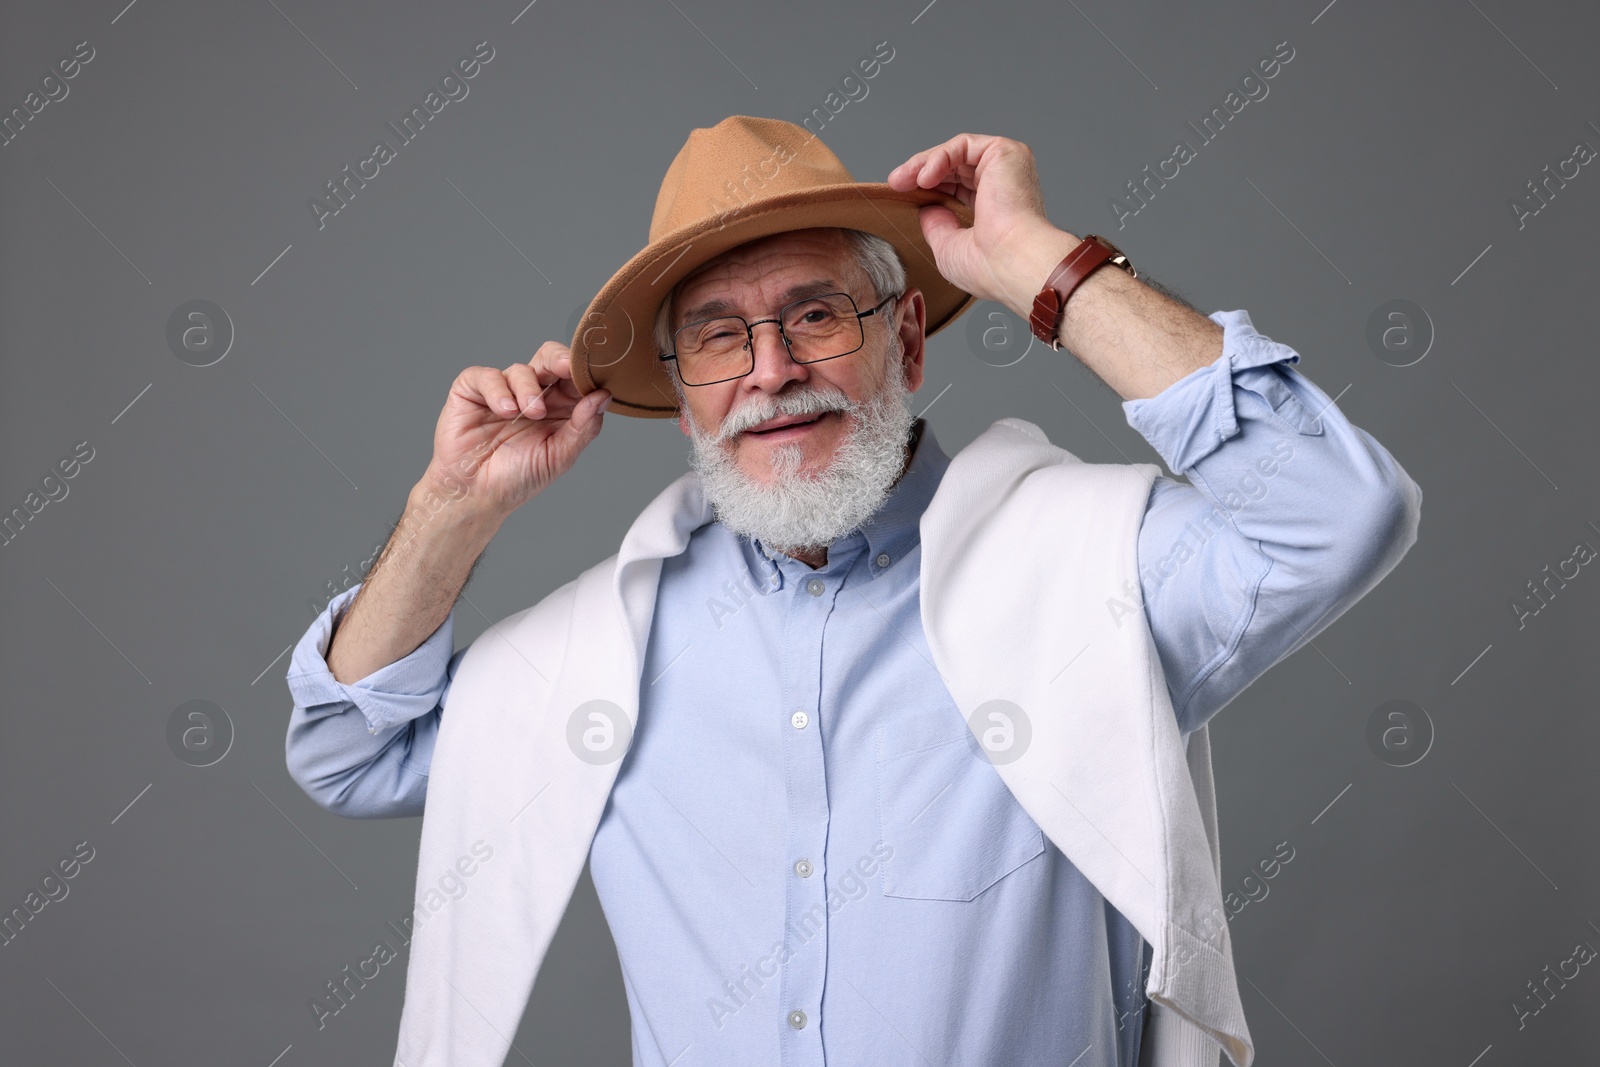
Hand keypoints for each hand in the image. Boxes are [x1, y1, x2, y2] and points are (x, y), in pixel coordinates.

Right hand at [419, 342, 610, 519]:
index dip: (584, 372)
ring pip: (521, 368)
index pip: (574, 378)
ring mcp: (502, 391)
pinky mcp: (472, 391)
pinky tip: (504, 411)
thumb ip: (583, 427)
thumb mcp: (559, 456)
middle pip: (550, 359)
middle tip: (567, 368)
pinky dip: (498, 390)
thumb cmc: (517, 479)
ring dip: (529, 389)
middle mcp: (532, 395)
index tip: (595, 373)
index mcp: (557, 408)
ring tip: (530, 413)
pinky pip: (487, 375)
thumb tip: (604, 396)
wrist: (476, 495)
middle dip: (560, 360)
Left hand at [887, 133, 1078, 317]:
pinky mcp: (1005, 152)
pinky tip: (924, 177)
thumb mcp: (949, 247)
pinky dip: (939, 157)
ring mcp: (1007, 167)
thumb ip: (937, 224)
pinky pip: (963, 146)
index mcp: (997, 209)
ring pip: (956, 154)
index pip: (958, 188)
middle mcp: (1004, 185)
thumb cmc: (990, 267)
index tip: (902, 194)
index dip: (928, 189)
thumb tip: (927, 209)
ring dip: (923, 164)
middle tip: (896, 183)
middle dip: (919, 173)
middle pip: (954, 168)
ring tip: (902, 180)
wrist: (1012, 262)